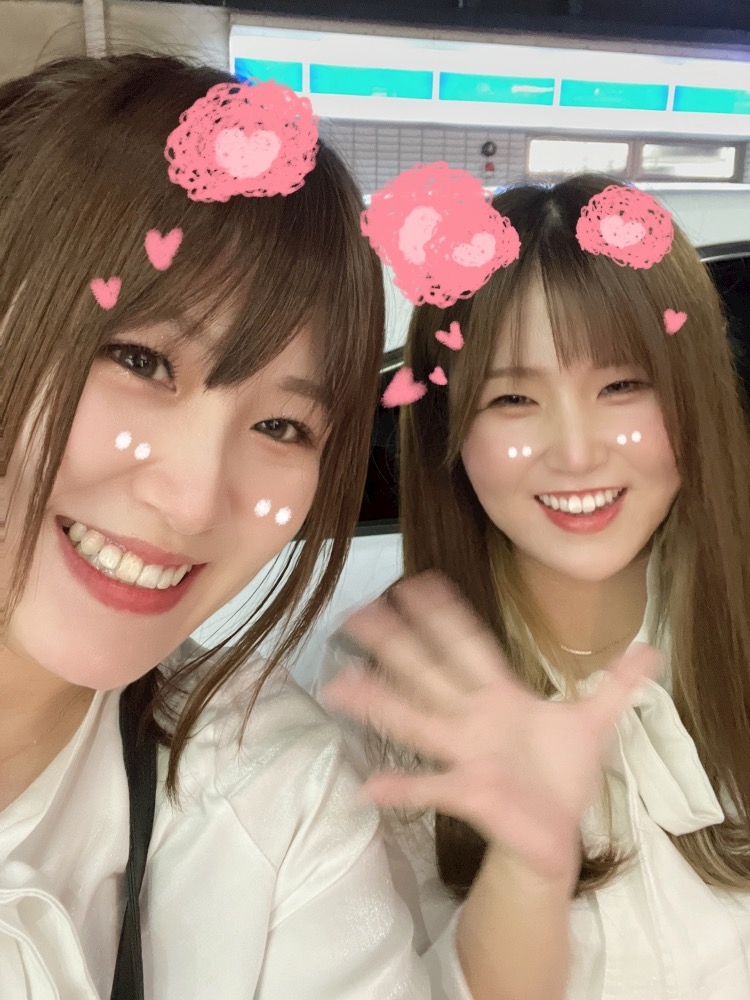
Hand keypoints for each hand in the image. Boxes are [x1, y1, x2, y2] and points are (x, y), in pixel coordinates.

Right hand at [322, 572, 660, 881]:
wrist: (556, 836)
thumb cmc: (563, 777)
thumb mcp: (594, 723)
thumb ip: (619, 684)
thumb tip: (652, 648)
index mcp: (500, 697)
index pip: (468, 647)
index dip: (446, 615)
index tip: (418, 584)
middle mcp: (474, 720)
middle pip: (428, 673)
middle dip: (396, 643)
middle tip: (359, 613)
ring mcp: (466, 754)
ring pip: (415, 720)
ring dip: (378, 703)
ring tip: (339, 685)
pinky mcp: (469, 792)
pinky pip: (429, 789)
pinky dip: (399, 788)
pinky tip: (368, 787)